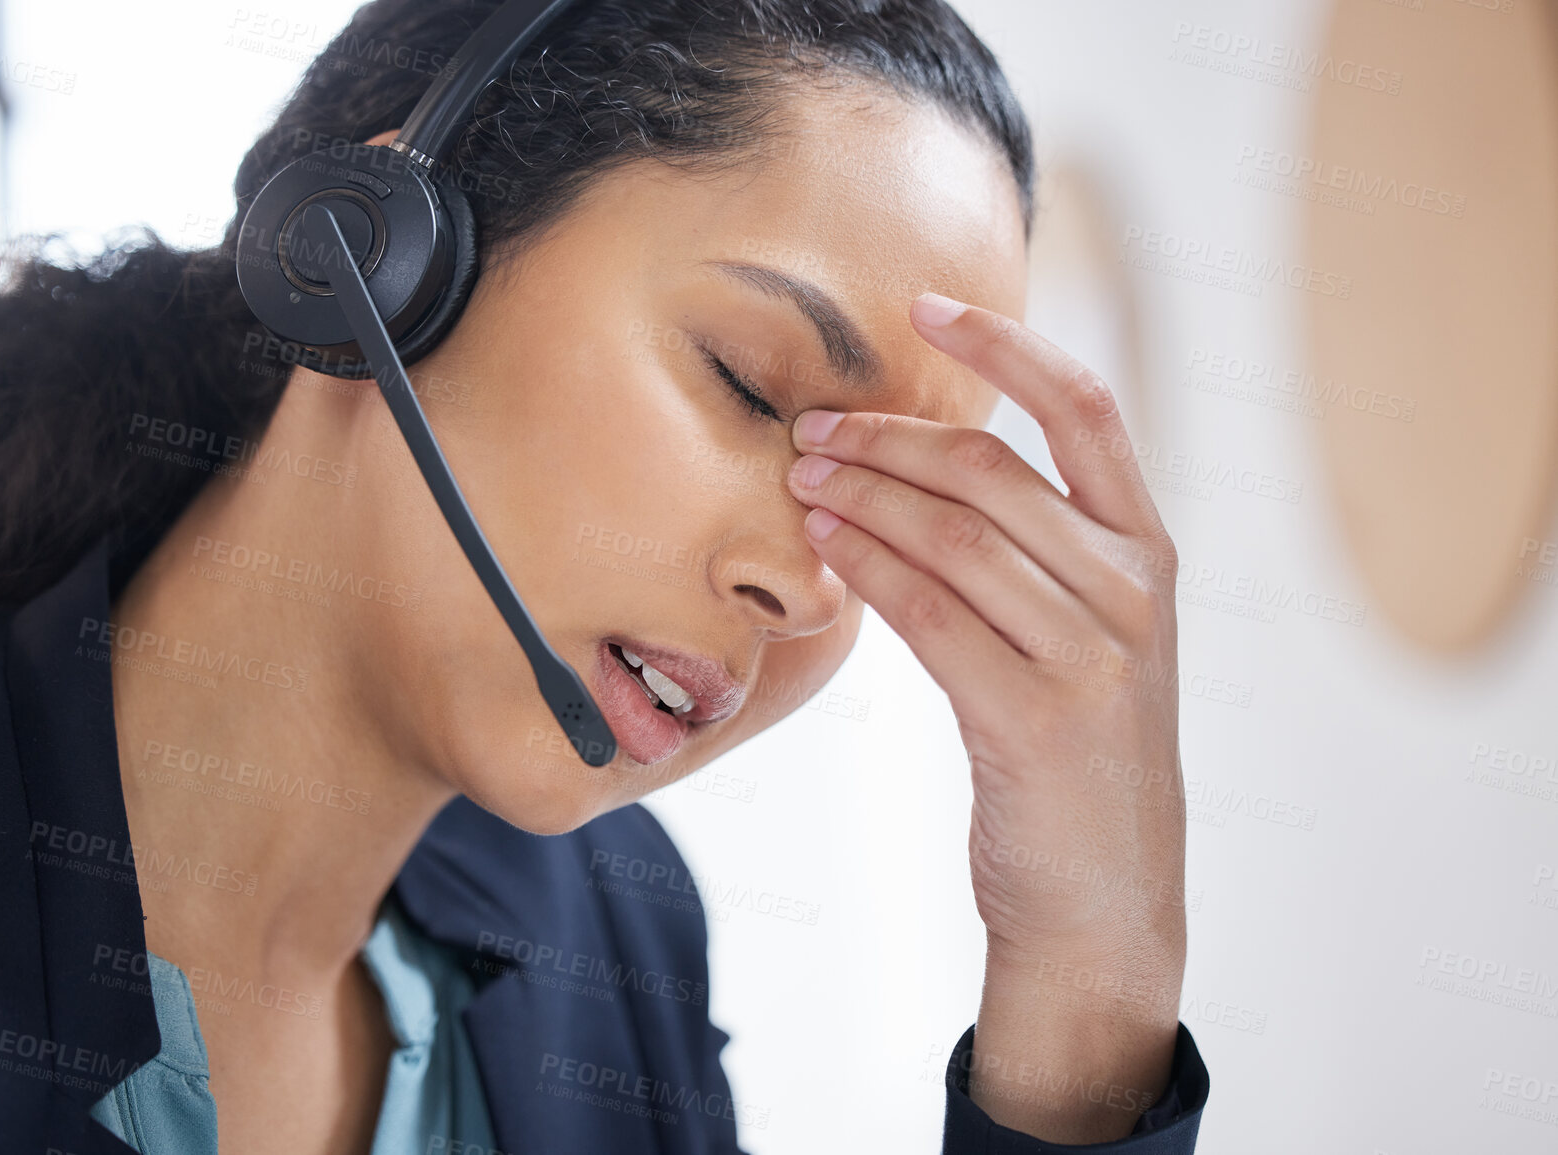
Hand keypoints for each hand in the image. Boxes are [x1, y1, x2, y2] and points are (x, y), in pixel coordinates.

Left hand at [785, 293, 1186, 1140]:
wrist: (1102, 902)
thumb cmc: (1072, 760)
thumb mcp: (1080, 642)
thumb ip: (1029, 557)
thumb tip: (910, 475)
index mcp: (1148, 555)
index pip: (1087, 411)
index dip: (1005, 347)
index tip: (926, 304)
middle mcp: (1132, 593)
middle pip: (994, 473)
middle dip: (889, 439)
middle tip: (813, 431)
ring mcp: (1093, 657)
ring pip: (954, 537)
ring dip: (862, 499)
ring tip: (801, 480)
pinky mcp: (1036, 719)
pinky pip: (930, 615)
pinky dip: (867, 569)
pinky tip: (824, 551)